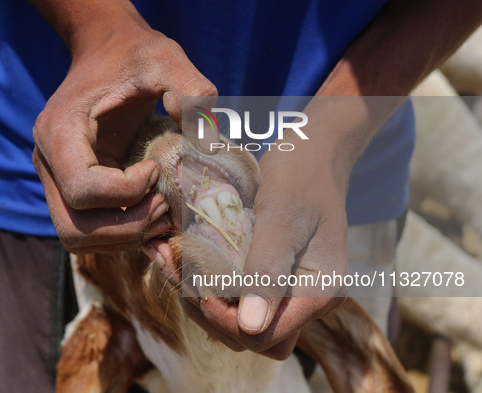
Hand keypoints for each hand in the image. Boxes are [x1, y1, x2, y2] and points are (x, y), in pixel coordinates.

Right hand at [32, 10, 216, 252]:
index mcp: (59, 131)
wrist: (106, 53)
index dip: (128, 192)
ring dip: (126, 237)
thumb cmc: (132, 55)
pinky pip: (91, 234)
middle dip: (128, 226)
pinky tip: (154, 220)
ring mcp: (57, 181)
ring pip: (79, 238)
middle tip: (165, 206)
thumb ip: (188, 88)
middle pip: (75, 228)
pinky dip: (123, 237)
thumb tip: (205, 139)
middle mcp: (49, 162)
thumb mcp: (163, 58)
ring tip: (162, 214)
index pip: (83, 189)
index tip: (156, 169)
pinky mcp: (74, 191)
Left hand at [146, 126, 349, 359]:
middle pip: (254, 338)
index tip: (196, 290)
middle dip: (212, 315)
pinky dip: (209, 287)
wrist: (311, 155)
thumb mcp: (282, 218)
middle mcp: (306, 300)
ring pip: (242, 323)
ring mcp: (288, 290)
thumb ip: (268, 270)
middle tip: (181, 278)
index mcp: (319, 293)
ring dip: (205, 303)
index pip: (268, 337)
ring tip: (175, 267)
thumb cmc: (299, 178)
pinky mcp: (270, 278)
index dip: (227, 322)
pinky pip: (239, 299)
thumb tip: (251, 327)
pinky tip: (184, 263)